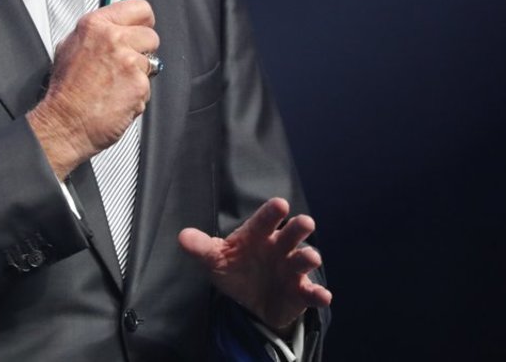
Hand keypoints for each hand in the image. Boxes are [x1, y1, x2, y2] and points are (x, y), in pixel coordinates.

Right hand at [27, 0, 158, 177]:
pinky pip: (148, 86)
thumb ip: (95, 34)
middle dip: (142, 51)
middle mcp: (113, 39)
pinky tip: (118, 97)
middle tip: (125, 65)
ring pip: (151, 63)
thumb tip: (110, 28)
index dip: (143, 22)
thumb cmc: (65, 92)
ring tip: (116, 85)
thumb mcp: (69, 48)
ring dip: (138, 75)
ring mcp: (128, 61)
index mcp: (96, 25)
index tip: (142, 29)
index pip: (139, 8)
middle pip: (151, 36)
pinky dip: (137, 94)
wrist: (64, 123)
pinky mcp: (139, 84)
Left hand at [178, 197, 331, 331]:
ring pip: (303, 260)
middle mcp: (279, 247)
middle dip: (298, 228)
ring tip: (310, 257)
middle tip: (305, 222)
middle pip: (291, 234)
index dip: (271, 213)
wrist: (251, 299)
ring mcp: (291, 269)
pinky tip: (323, 296)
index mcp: (258, 234)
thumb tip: (182, 237)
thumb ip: (201, 247)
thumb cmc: (235, 268)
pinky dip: (318, 294)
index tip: (279, 205)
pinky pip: (311, 293)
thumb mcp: (215, 258)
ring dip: (308, 257)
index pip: (264, 221)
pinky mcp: (300, 292)